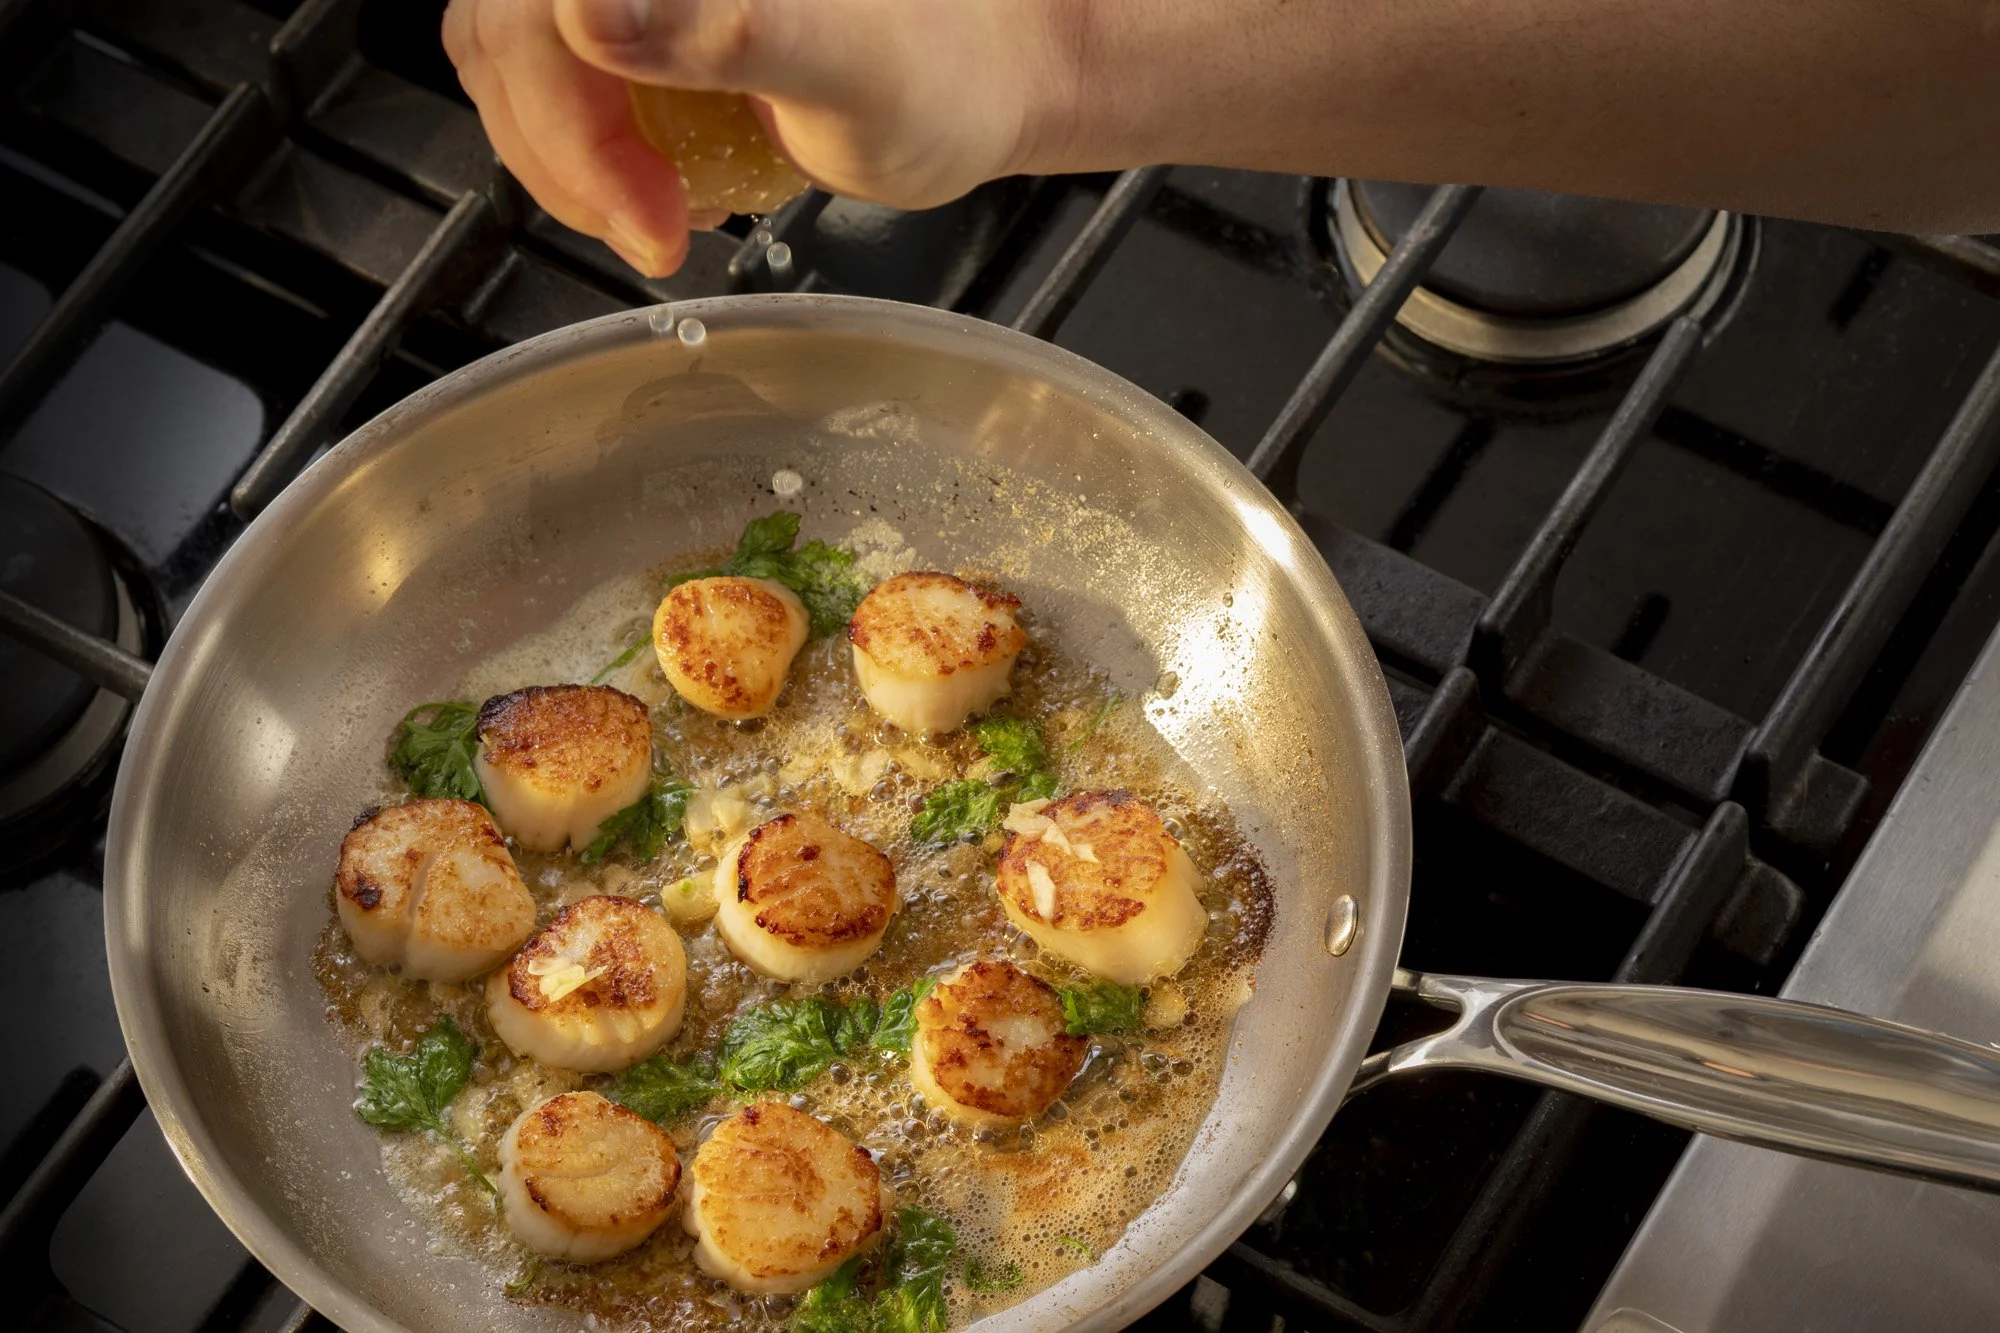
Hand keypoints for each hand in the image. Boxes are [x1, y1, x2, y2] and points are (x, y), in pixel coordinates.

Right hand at [441, 0, 1078, 275]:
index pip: (526, 16)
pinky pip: (560, 80)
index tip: (646, 217)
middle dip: (569, 158)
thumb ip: (725, 28)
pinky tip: (667, 185)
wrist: (987, 76)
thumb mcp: (845, 61)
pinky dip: (595, 152)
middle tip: (658, 232)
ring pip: (519, 64)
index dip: (566, 128)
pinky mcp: (639, 20)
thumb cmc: (946, 69)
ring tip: (666, 211)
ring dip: (574, 162)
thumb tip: (588, 10)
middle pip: (504, 39)